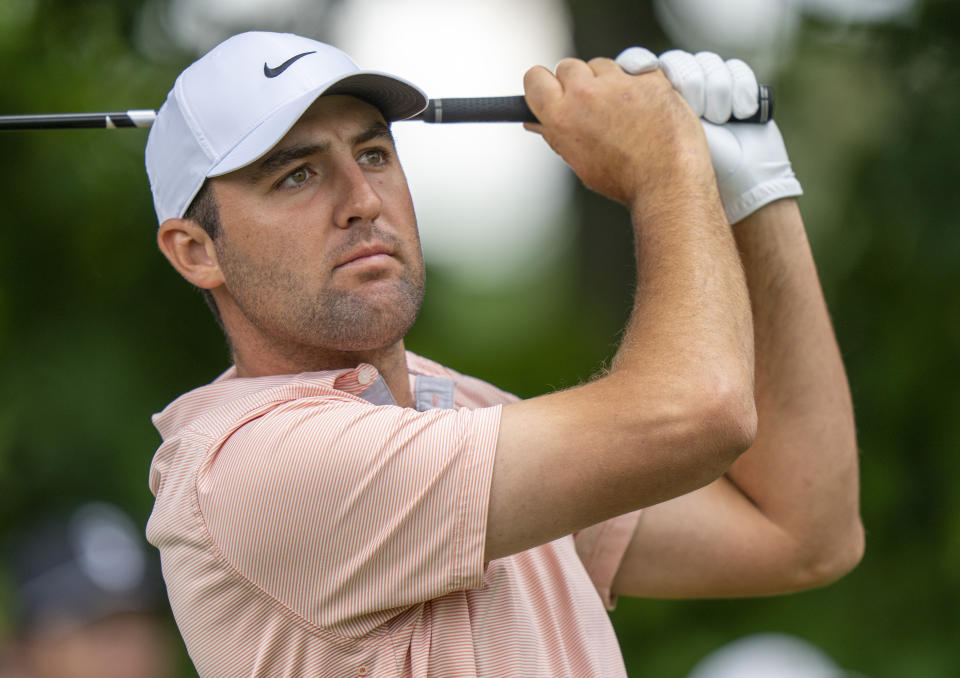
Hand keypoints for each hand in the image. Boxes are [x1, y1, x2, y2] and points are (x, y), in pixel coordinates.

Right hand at [523, 56, 714, 206]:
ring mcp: (618, 82)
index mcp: (561, 116)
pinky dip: (640, 83)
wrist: (668, 183)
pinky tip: (647, 108)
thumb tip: (534, 121)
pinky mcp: (649, 77)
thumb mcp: (579, 161)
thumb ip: (556, 134)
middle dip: (577, 82)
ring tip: (624, 111)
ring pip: (602, 65)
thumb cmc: (623, 180)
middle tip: (593, 106)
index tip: (554, 92)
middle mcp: (585, 94)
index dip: (543, 84)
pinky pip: (636, 69)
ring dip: (608, 80)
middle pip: (568, 66)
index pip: (534, 78)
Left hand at [616, 48, 802, 223]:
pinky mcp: (738, 87)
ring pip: (708, 63)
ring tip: (720, 121)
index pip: (638, 63)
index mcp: (649, 104)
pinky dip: (741, 90)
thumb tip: (615, 92)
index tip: (643, 69)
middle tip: (696, 114)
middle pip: (678, 61)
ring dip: (717, 93)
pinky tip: (741, 114)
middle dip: (690, 86)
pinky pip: (736, 69)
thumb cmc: (689, 176)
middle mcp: (677, 92)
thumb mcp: (654, 146)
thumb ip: (634, 120)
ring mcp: (707, 89)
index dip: (639, 61)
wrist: (738, 186)